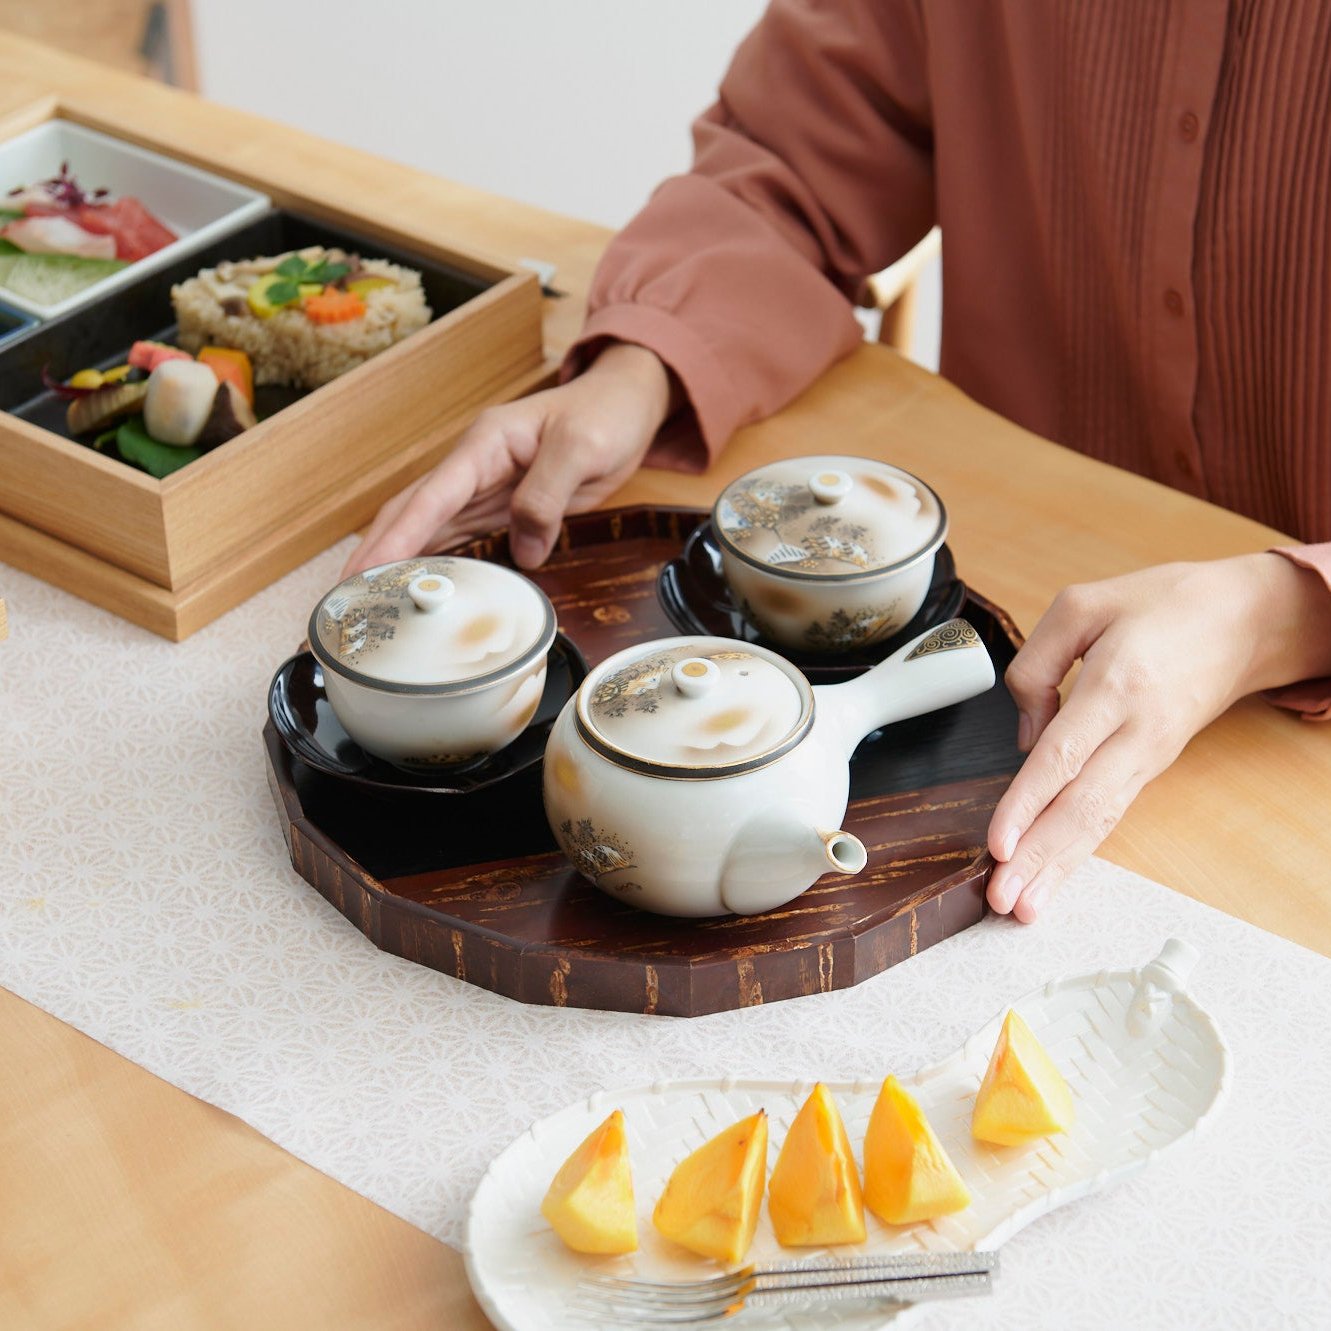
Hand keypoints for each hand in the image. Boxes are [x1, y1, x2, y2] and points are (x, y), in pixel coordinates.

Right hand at [341, 342, 674, 575]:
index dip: (395, 539)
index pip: (428, 498)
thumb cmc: (604, 414)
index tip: (363, 573)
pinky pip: (460, 540)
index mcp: (483, 446)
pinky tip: (418, 591)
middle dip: (375, 557)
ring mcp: (484, 489)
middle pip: (411, 515)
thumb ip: (547, 496)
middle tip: (344, 601)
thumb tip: (524, 550)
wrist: (626, 408)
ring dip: (398, 566)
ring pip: (428, 532)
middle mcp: (473, 468)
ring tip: (368, 606)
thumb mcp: (582, 448)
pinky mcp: (501, 509)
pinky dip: (436, 566)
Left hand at [986, 554, 1330, 922]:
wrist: (1244, 620)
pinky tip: (1054, 875)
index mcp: (1117, 684)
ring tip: (1024, 908)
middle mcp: (1137, 731)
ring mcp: (1148, 755)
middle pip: (1081, 805)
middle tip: (1003, 901)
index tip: (999, 843)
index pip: (1063, 756)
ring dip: (1058, 868)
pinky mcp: (1150, 767)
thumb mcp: (1083, 604)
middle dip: (1038, 858)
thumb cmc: (1163, 605)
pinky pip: (1110, 814)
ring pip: (1099, 821)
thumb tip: (1023, 737)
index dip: (1027, 804)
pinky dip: (1080, 850)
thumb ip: (1035, 664)